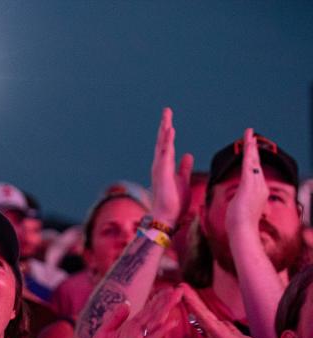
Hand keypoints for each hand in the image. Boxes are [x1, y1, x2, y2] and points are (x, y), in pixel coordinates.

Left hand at [85, 287, 182, 337]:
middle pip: (153, 314)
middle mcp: (136, 333)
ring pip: (154, 322)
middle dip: (165, 302)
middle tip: (177, 289)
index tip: (165, 290)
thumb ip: (116, 318)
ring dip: (165, 310)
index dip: (155, 301)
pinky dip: (162, 330)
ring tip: (176, 298)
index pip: (145, 311)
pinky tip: (172, 322)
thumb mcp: (104, 332)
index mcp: (128, 328)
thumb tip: (127, 303)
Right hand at [150, 107, 193, 224]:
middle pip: (162, 141)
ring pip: (162, 145)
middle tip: (166, 111)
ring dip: (164, 129)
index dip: (168, 133)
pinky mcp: (162, 172)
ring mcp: (160, 168)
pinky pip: (165, 153)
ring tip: (167, 116)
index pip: (167, 146)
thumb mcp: (183, 181)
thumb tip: (187, 155)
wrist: (168, 216)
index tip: (170, 121)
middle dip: (164, 125)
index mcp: (166, 167)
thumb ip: (184, 168)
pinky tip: (170, 130)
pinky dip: (167, 141)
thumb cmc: (174, 202)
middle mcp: (160, 165)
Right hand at [181, 284, 265, 337]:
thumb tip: (223, 322)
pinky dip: (196, 307)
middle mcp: (210, 330)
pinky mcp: (215, 331)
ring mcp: (212, 330)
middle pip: (198, 310)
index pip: (203, 313)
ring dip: (190, 299)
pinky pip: (204, 317)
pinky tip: (190, 300)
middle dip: (189, 298)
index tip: (187, 292)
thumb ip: (228, 328)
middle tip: (179, 286)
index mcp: (215, 330)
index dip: (195, 303)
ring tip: (182, 288)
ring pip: (199, 311)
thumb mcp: (237, 335)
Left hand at [225, 128, 268, 236]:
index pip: (254, 171)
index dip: (252, 160)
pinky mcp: (249, 185)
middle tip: (251, 135)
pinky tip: (247, 144)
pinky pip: (248, 165)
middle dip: (253, 149)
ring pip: (253, 161)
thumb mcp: (240, 209)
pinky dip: (247, 154)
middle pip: (256, 163)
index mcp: (257, 191)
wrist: (243, 231)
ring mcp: (255, 185)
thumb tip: (238, 203)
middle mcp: (259, 186)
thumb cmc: (239, 224)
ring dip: (251, 147)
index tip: (250, 150)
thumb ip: (241, 203)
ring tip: (249, 134)